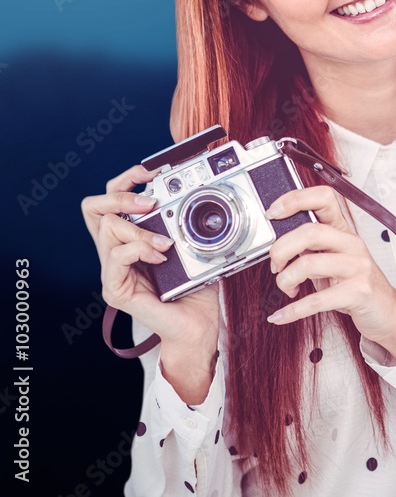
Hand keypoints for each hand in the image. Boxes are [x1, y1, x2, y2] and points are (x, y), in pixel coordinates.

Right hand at [81, 165, 220, 351]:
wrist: (198, 327)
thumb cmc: (196, 290)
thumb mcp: (194, 248)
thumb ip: (187, 226)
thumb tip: (199, 199)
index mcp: (130, 240)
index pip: (110, 201)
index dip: (125, 180)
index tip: (149, 170)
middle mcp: (116, 252)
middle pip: (94, 208)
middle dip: (121, 195)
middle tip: (150, 201)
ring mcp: (112, 271)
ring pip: (107, 229)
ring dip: (139, 228)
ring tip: (165, 241)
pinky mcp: (115, 290)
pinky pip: (116, 257)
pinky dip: (139, 249)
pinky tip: (160, 255)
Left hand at [265, 185, 395, 360]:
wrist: (386, 311)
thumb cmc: (355, 283)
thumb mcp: (332, 258)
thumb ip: (309, 246)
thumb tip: (276, 242)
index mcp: (344, 230)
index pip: (324, 198)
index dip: (295, 200)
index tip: (273, 212)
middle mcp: (352, 244)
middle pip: (310, 232)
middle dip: (281, 249)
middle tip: (276, 265)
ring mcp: (358, 267)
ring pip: (308, 264)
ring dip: (285, 280)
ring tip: (286, 288)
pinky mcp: (358, 293)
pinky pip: (316, 301)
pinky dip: (292, 310)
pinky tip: (281, 316)